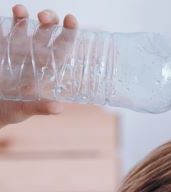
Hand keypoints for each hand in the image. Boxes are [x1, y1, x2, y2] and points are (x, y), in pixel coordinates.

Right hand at [0, 6, 77, 127]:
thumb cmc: (13, 109)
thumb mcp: (26, 109)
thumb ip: (40, 107)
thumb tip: (58, 108)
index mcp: (45, 69)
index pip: (61, 48)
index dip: (68, 33)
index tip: (71, 20)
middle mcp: (32, 55)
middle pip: (46, 32)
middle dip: (49, 20)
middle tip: (46, 17)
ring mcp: (14, 49)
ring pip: (23, 26)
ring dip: (23, 16)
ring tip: (21, 10)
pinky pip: (1, 30)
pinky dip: (3, 22)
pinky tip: (4, 16)